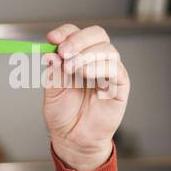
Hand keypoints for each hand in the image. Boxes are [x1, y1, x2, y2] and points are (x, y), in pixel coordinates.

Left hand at [42, 23, 129, 170]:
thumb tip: (50, 53)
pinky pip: (115, 69)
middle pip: (96, 35)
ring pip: (107, 49)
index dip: (65, 32)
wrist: (72, 138)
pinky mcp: (120, 85)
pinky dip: (101, 67)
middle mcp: (94, 60)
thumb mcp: (52, 91)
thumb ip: (53, 72)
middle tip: (63, 52)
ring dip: (87, 55)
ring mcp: (109, 71)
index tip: (52, 38)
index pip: (75, 34)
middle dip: (78, 40)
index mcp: (76, 57)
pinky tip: (87, 75)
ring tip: (72, 69)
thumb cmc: (63, 115)